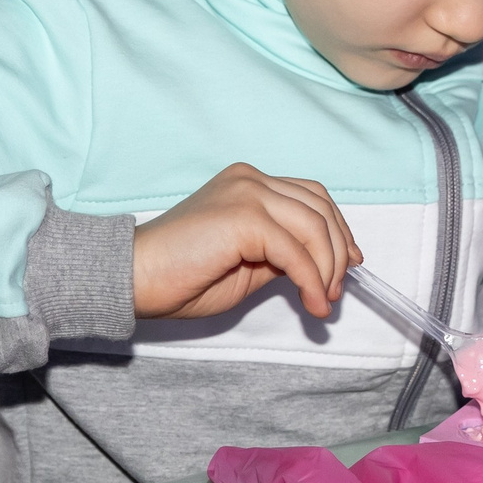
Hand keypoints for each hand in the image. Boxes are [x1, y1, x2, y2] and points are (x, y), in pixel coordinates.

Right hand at [132, 163, 360, 319]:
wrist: (132, 278)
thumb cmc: (180, 277)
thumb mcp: (247, 264)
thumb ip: (281, 254)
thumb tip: (321, 265)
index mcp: (249, 183)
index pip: (311, 197)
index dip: (338, 230)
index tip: (350, 263)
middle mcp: (251, 179)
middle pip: (320, 207)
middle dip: (338, 252)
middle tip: (335, 291)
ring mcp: (247, 192)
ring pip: (314, 227)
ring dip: (328, 269)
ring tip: (321, 301)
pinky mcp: (243, 216)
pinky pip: (295, 251)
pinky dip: (311, 279)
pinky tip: (311, 303)